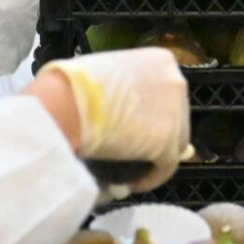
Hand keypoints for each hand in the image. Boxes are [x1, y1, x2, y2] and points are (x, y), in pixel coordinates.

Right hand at [37, 49, 189, 191]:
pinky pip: (165, 166)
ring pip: (173, 142)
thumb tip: (122, 110)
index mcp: (161, 60)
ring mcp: (177, 113)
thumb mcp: (105, 72)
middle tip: (130, 150)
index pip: (164, 92)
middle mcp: (176, 82)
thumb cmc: (72, 84)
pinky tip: (132, 183)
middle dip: (153, 134)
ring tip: (127, 170)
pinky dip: (150, 177)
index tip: (130, 127)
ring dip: (152, 158)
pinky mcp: (169, 143)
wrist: (66, 104)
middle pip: (172, 116)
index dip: (148, 113)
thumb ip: (122, 86)